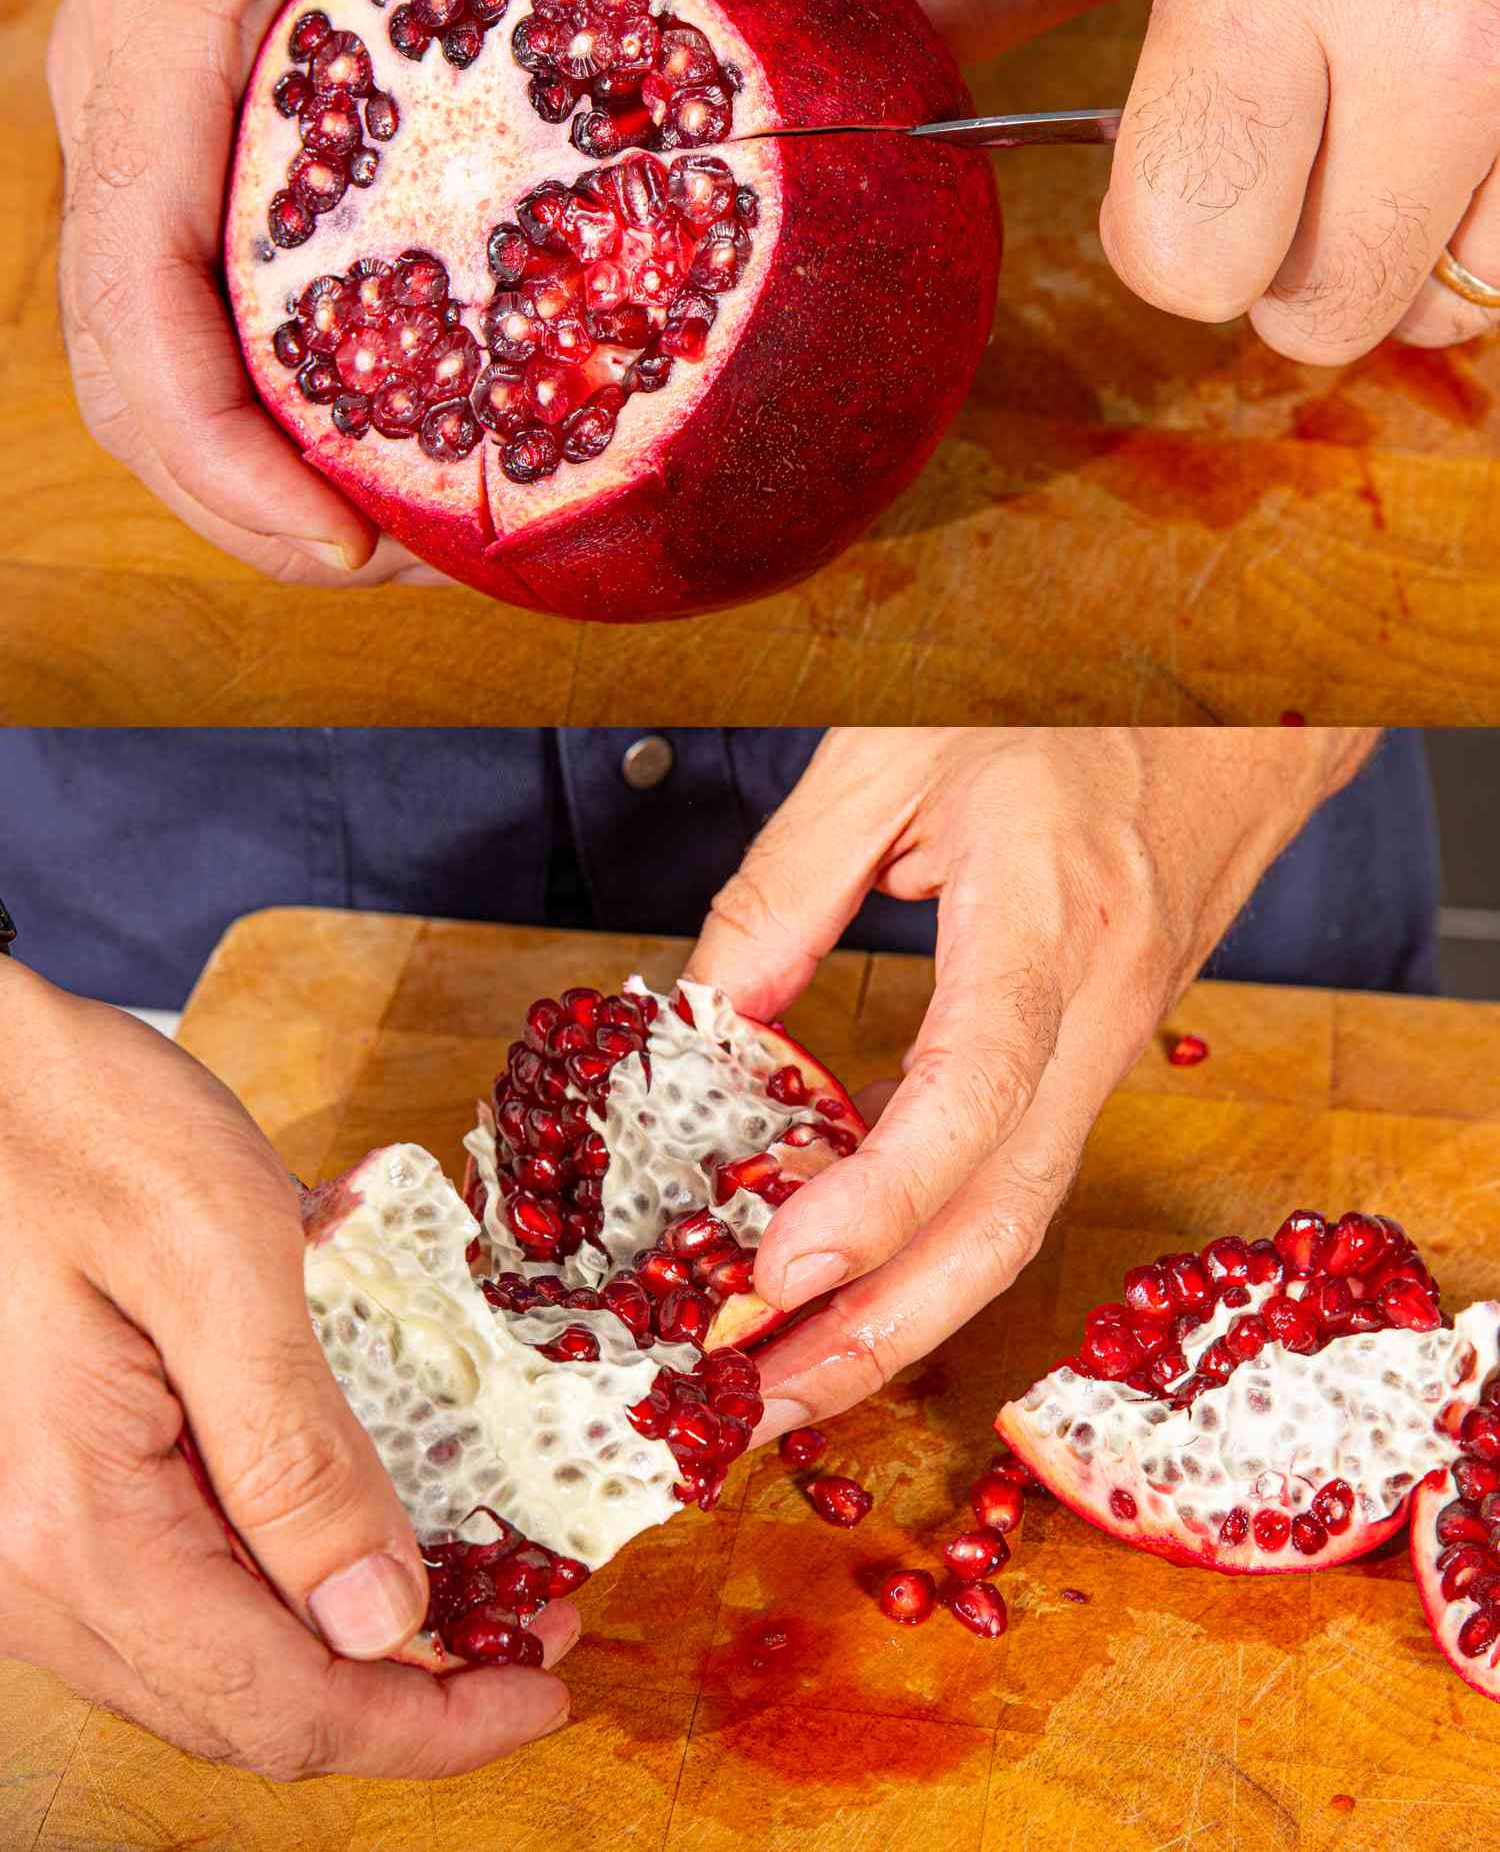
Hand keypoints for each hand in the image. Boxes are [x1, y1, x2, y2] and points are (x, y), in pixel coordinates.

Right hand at [0, 960, 576, 1776]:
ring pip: (210, 1661)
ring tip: (470, 1591)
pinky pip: (178, 1589)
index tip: (542, 1692)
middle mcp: (35, 1568)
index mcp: (78, 1523)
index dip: (427, 1724)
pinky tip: (359, 1527)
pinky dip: (283, 1587)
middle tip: (530, 1636)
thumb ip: (295, 1448)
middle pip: (244, 1708)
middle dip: (403, 1693)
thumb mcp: (218, 1256)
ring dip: (346, 1647)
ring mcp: (30, 1542)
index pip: (278, 1703)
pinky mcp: (50, 1495)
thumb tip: (379, 1616)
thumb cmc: (82, 1126)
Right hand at [46, 0, 871, 584]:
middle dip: (242, 502)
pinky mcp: (185, 146)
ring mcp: (141, 124)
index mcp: (175, 17)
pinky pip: (185, 309)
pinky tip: (388, 438)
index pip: (136, 283)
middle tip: (403, 569)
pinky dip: (260, 403)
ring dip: (244, 475)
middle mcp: (125, 88)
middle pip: (121, 365)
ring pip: (137, 357)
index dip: (220, 447)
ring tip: (399, 539)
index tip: (343, 541)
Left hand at [684, 727, 1372, 1436]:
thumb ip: (785, 887)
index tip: (774, 1271)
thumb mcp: (891, 756)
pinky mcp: (1099, 1055)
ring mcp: (1112, 1045)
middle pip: (1004, 1213)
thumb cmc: (1067, 707)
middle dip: (882, 1328)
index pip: (970, 1097)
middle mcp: (1096, 1013)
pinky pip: (1018, 1169)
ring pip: (1016, 1213)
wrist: (1235, 707)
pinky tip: (855, 1267)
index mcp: (1048, 924)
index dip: (873, 1202)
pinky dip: (934, 1240)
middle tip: (761, 1400)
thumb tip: (702, 1014)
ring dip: (904, 1308)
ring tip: (790, 1370)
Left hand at [876, 0, 1499, 361]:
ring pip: (1432, 314)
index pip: (1181, 258)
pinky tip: (1477, 130)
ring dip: (1404, 256)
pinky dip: (1491, 237)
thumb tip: (836, 64)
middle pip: (1309, 317)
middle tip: (1313, 145)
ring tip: (1408, 123)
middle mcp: (1424, 3)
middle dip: (1291, 265)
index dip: (1179, 235)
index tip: (1209, 148)